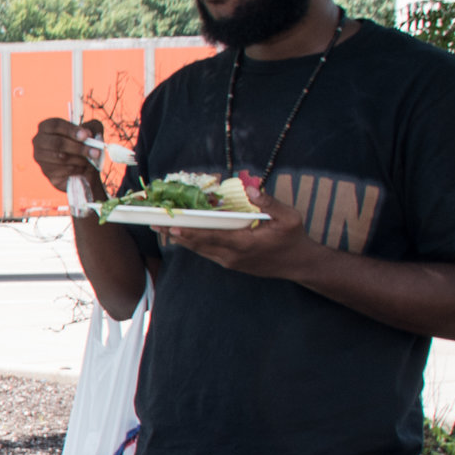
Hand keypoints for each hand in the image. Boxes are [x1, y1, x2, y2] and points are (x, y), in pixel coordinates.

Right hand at [30, 118, 106, 192]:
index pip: (55, 125)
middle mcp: (39, 141)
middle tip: (95, 152)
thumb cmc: (84, 144)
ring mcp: (40, 157)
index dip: (71, 130)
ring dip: (80, 159)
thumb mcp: (92, 131)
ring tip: (89, 160)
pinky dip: (77, 169)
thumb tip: (89, 135)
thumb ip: (93, 128)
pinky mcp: (46, 172)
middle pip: (57, 143)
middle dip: (78, 148)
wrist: (83, 168)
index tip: (86, 136)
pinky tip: (82, 168)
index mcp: (47, 126)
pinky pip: (63, 170)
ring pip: (61, 157)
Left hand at [156, 177, 312, 277]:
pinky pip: (206, 252)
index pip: (212, 237)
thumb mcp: (289, 217)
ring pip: (200, 250)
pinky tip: (181, 234)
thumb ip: (269, 203)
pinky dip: (192, 243)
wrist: (298, 265)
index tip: (174, 226)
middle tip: (156, 223)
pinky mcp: (229, 263)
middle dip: (177, 234)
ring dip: (180, 239)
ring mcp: (229, 261)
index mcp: (245, 243)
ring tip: (162, 227)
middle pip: (199, 245)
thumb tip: (251, 189)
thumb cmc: (293, 238)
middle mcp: (232, 255)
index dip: (191, 232)